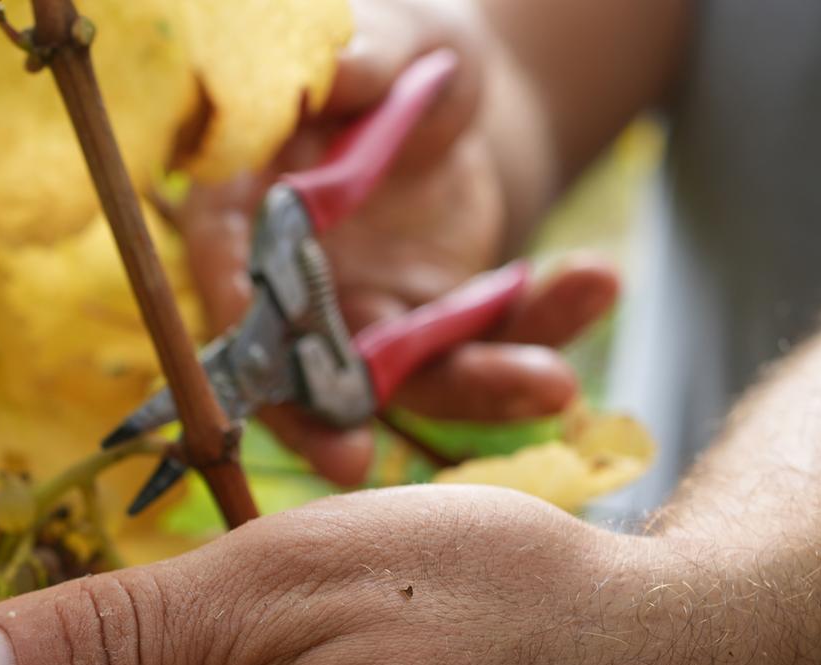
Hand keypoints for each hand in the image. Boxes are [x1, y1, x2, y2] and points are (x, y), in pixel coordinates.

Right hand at [178, 0, 612, 483]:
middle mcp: (293, 284)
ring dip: (478, 389)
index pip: (226, 280)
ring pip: (408, 380)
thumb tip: (336, 76)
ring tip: (555, 382)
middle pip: (295, 370)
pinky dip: (543, 329)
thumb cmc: (396, 52)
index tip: (271, 372)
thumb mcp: (391, 34)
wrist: (453, 91)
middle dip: (321, 422)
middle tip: (350, 466)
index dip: (239, 333)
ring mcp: (365, 318)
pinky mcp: (437, 331)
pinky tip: (594, 281)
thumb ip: (364, 55)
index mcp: (243, 208)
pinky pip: (489, 347)